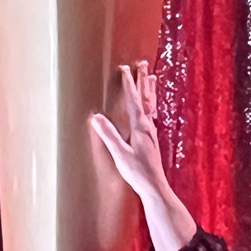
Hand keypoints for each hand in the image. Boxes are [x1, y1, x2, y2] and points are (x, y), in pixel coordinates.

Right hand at [91, 62, 168, 204]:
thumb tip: (96, 117)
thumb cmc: (137, 172)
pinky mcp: (152, 139)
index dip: (128, 83)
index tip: (124, 68)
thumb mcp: (119, 153)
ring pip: (151, 104)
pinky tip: (151, 107)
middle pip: (145, 97)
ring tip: (151, 77)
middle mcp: (148, 126)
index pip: (133, 100)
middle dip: (142, 80)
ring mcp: (152, 132)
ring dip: (149, 89)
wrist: (154, 186)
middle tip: (143, 64)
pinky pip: (152, 114)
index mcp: (140, 127)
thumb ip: (108, 135)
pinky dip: (151, 104)